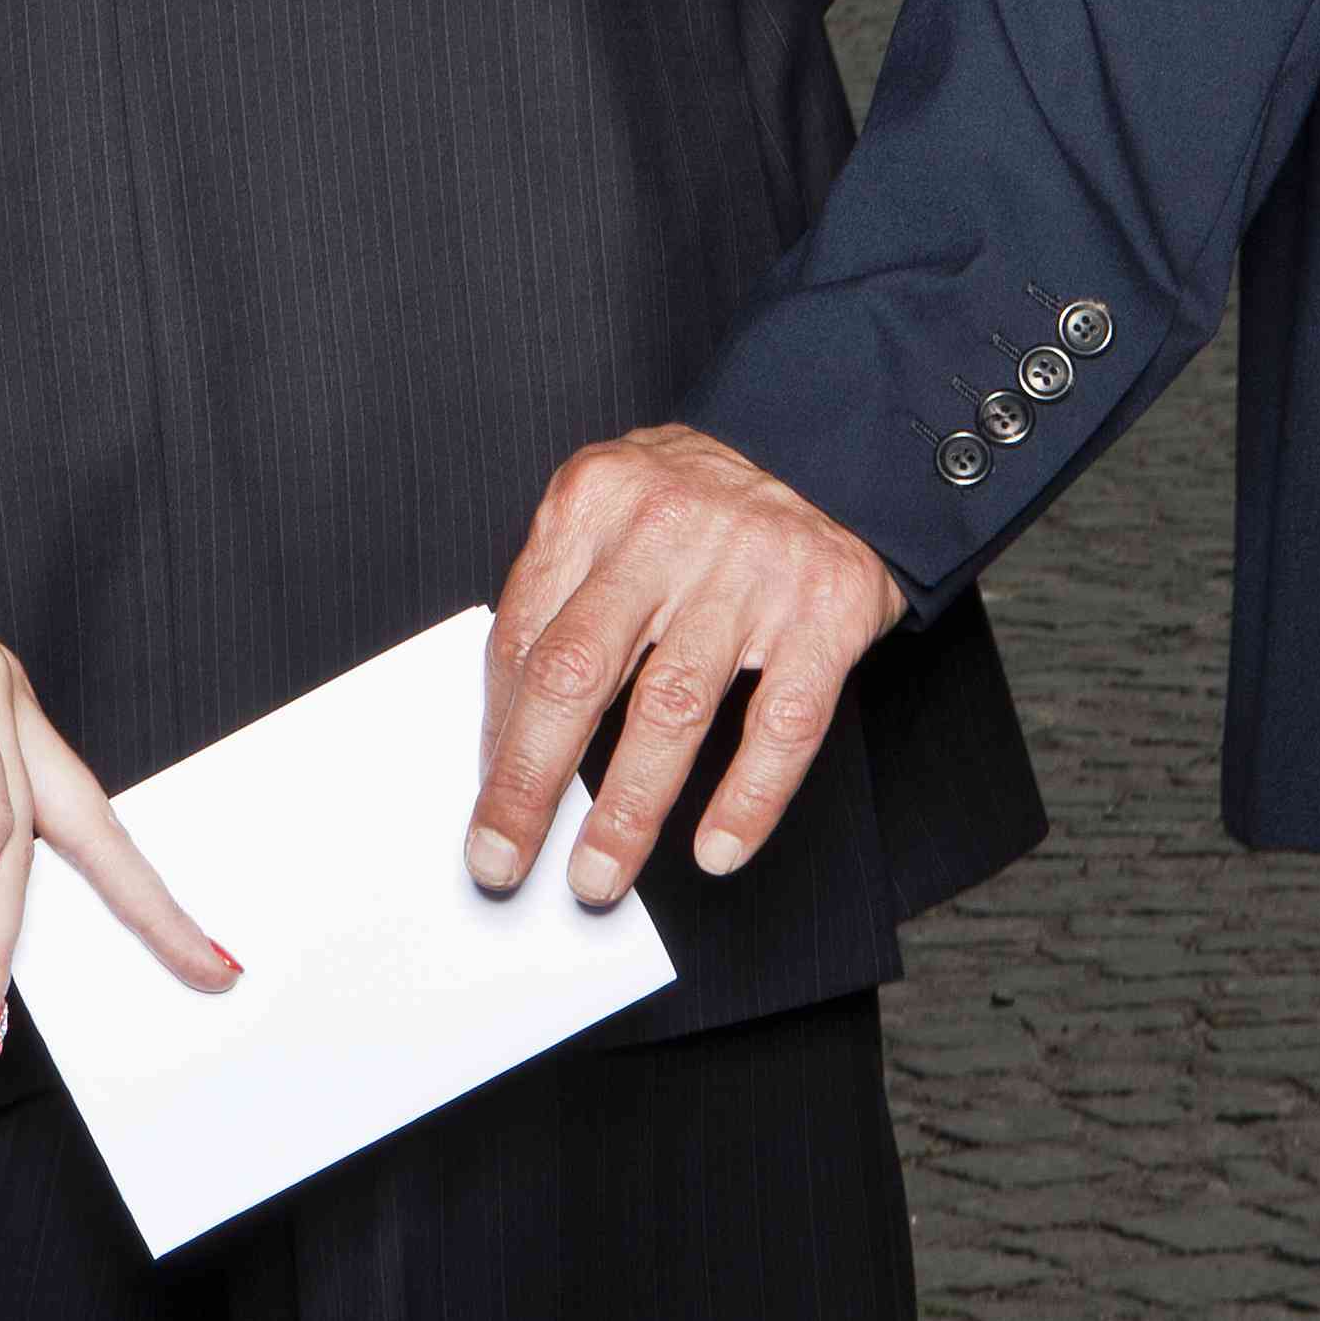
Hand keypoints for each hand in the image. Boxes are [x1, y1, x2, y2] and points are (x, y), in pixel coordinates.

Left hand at [470, 424, 905, 910]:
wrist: (835, 445)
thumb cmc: (703, 497)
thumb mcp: (615, 508)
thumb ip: (564, 594)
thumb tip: (508, 729)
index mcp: (594, 500)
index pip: (524, 634)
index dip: (497, 730)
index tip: (484, 799)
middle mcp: (664, 531)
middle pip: (575, 673)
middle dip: (528, 782)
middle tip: (500, 858)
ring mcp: (748, 573)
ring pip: (669, 710)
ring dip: (627, 810)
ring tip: (596, 875)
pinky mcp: (823, 613)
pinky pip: (781, 724)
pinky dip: (748, 799)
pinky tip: (716, 849)